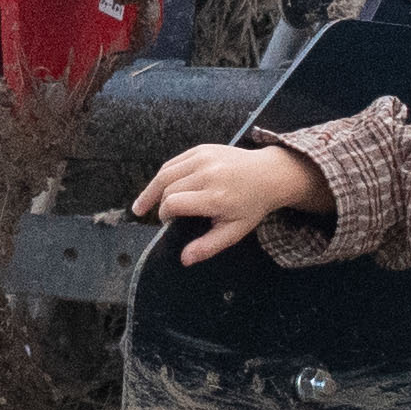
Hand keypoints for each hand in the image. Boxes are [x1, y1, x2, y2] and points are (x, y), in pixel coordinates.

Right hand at [136, 138, 320, 262]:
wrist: (269, 173)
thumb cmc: (252, 205)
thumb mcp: (235, 231)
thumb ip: (209, 246)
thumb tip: (184, 259)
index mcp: (215, 196)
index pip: (174, 204)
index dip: (165, 216)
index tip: (168, 224)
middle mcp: (207, 174)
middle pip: (167, 189)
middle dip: (161, 205)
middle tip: (166, 218)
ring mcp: (203, 158)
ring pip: (165, 173)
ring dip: (151, 190)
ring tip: (141, 206)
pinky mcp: (201, 149)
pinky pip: (173, 162)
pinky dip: (163, 176)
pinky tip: (158, 187)